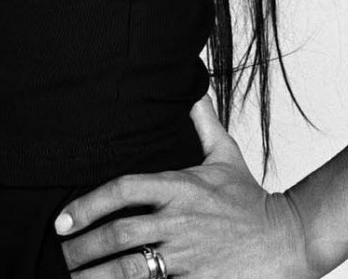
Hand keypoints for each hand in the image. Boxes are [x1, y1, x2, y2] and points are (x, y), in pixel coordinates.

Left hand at [54, 93, 320, 278]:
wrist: (288, 239)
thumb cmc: (251, 201)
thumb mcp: (225, 156)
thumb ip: (203, 123)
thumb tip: (193, 87)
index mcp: (180, 187)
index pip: (124, 190)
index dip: (88, 204)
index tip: (62, 220)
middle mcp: (180, 220)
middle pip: (120, 234)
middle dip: (83, 248)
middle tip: (58, 257)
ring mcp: (189, 256)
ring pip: (131, 270)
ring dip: (96, 277)